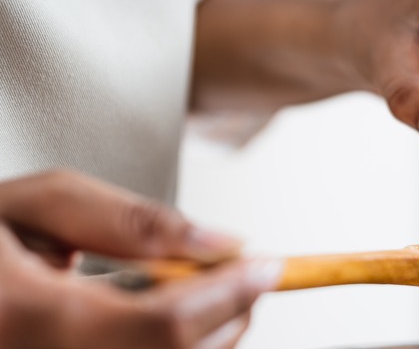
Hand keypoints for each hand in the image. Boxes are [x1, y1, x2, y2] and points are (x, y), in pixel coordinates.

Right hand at [0, 171, 280, 348]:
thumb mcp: (38, 204)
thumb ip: (131, 222)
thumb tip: (221, 243)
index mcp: (28, 321)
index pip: (162, 327)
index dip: (228, 295)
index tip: (268, 265)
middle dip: (229, 314)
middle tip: (242, 273)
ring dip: (210, 332)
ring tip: (199, 287)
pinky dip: (177, 344)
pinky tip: (166, 313)